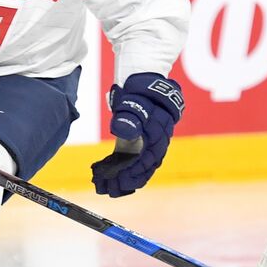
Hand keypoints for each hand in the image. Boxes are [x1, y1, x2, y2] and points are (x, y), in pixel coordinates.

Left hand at [91, 72, 184, 196]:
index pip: (146, 159)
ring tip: (109, 187)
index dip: (132, 173)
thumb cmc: (137, 88)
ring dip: (127, 177)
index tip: (117, 183)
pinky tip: (114, 175)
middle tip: (109, 190)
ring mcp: (151, 139)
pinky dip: (127, 168)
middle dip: (128, 180)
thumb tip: (122, 130)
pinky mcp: (142, 138)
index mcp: (157, 132)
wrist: (145, 76)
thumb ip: (129, 116)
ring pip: (142, 164)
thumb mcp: (132, 99)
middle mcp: (158, 139)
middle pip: (145, 166)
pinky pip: (137, 157)